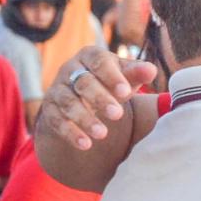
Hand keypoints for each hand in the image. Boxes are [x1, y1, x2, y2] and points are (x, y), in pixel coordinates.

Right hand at [38, 47, 156, 150]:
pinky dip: (71, 133)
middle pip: (83, 83)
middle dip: (100, 99)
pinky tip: (85, 144)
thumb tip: (151, 70)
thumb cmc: (110, 81)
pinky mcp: (50, 109)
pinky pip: (57, 121)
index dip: (112, 77)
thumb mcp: (125, 76)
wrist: (83, 96)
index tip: (125, 92)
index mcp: (90, 55)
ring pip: (69, 103)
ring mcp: (57, 89)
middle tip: (117, 115)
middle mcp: (69, 69)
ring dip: (85, 119)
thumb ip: (137, 73)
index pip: (99, 62)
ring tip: (103, 134)